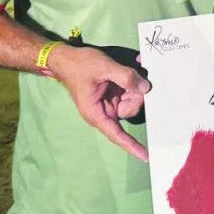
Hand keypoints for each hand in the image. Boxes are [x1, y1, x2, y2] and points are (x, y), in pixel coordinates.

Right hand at [50, 44, 151, 161]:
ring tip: (136, 66)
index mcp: (97, 113)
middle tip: (139, 75)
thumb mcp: (104, 68)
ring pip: (132, 99)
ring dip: (137, 84)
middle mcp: (104, 111)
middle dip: (137, 95)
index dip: (132, 145)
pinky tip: (136, 65)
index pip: (116, 134)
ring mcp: (110, 102)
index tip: (146, 156)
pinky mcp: (113, 93)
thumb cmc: (80, 66)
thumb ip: (125, 77)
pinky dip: (133, 79)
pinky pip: (129, 90)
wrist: (66, 57)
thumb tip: (145, 88)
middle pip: (129, 111)